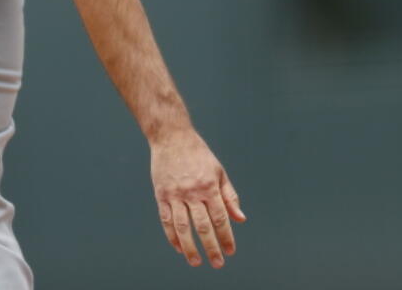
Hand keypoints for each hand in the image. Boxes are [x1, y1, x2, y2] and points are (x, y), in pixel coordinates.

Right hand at [150, 128, 245, 267]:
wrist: (171, 137)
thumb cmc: (198, 154)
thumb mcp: (219, 172)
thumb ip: (229, 196)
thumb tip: (240, 219)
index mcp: (209, 187)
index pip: (220, 218)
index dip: (226, 237)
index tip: (230, 251)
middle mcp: (192, 192)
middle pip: (203, 226)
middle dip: (211, 247)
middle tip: (217, 263)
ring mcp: (175, 194)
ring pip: (183, 227)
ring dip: (190, 247)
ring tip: (196, 262)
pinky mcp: (161, 194)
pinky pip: (166, 219)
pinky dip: (172, 235)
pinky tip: (178, 246)